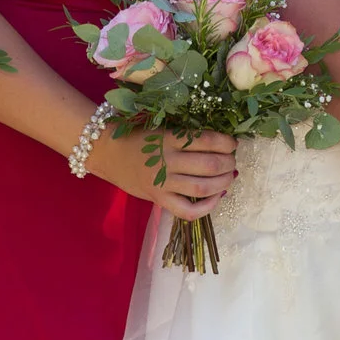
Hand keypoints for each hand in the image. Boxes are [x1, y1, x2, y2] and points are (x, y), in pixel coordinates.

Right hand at [87, 128, 239, 221]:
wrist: (106, 152)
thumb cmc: (137, 137)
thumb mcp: (161, 128)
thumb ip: (185, 135)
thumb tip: (220, 142)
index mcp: (169, 138)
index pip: (207, 140)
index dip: (227, 143)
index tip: (232, 143)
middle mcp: (167, 161)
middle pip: (210, 165)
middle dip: (229, 163)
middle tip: (232, 160)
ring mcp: (162, 183)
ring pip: (203, 187)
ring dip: (223, 182)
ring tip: (229, 176)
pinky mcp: (158, 199)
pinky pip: (187, 211)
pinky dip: (207, 208)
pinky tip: (217, 197)